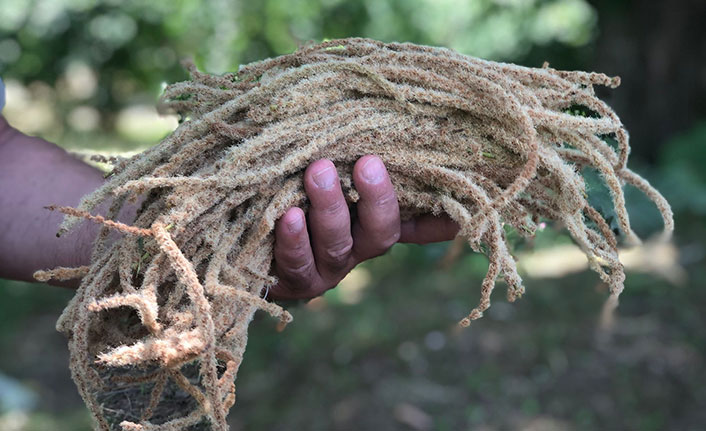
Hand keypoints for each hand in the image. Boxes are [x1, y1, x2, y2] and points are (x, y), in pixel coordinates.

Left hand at [269, 155, 458, 299]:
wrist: (251, 236)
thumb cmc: (298, 185)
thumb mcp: (331, 169)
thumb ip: (357, 151)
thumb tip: (394, 110)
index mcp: (376, 220)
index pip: (421, 223)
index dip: (443, 219)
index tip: (463, 205)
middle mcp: (359, 246)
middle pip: (381, 232)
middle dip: (376, 199)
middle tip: (367, 163)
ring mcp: (329, 266)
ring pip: (338, 245)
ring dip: (330, 209)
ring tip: (318, 172)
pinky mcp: (295, 280)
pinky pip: (297, 265)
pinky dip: (295, 240)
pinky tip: (288, 215)